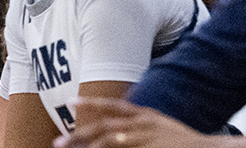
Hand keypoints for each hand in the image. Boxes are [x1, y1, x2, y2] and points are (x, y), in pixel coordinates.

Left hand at [60, 98, 216, 147]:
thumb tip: (123, 135)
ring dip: (86, 147)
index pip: (114, 106)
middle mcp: (144, 123)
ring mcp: (146, 137)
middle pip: (103, 126)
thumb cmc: (187, 145)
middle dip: (79, 136)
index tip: (71, 101)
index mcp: (147, 116)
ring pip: (107, 140)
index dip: (91, 103)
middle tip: (58, 143)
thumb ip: (143, 131)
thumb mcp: (163, 131)